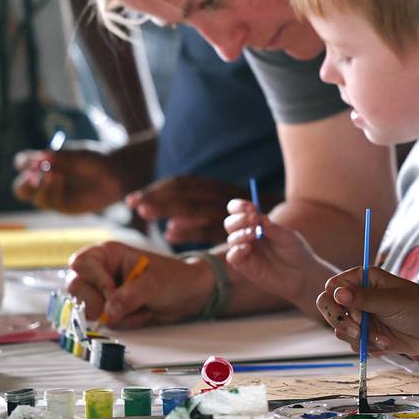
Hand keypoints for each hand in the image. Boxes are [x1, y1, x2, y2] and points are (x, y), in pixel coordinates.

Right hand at [12, 144, 124, 212]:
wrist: (117, 173)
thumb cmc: (96, 159)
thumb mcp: (77, 154)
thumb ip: (58, 157)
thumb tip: (37, 158)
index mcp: (43, 165)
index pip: (23, 164)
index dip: (24, 163)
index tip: (33, 159)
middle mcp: (44, 182)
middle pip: (21, 189)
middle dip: (24, 184)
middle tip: (32, 176)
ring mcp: (54, 196)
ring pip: (35, 198)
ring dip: (42, 186)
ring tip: (55, 175)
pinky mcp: (64, 207)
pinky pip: (51, 203)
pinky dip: (53, 191)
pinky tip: (61, 180)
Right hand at [67, 242, 212, 327]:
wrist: (189, 295)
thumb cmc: (173, 279)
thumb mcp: (153, 284)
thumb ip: (130, 296)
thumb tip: (109, 311)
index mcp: (108, 255)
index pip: (80, 264)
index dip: (94, 280)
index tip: (113, 290)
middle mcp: (100, 273)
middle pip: (77, 289)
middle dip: (102, 303)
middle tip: (126, 306)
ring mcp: (102, 293)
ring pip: (89, 311)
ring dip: (119, 316)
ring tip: (142, 306)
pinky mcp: (109, 311)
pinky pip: (105, 323)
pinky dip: (125, 323)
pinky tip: (142, 314)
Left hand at [128, 176, 249, 246]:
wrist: (285, 231)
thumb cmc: (250, 225)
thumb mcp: (225, 214)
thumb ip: (201, 213)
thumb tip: (168, 222)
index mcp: (216, 190)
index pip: (182, 184)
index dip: (158, 190)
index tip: (132, 198)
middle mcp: (221, 197)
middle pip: (184, 192)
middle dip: (157, 197)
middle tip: (133, 204)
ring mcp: (229, 211)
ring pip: (194, 205)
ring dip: (169, 208)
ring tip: (145, 214)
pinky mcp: (236, 227)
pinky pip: (211, 226)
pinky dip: (189, 229)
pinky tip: (170, 233)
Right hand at [223, 199, 335, 315]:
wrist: (303, 275)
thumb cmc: (296, 252)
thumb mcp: (288, 237)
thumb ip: (273, 228)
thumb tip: (260, 216)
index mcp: (257, 225)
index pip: (240, 211)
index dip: (240, 206)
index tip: (251, 206)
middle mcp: (248, 237)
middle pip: (231, 223)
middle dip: (239, 218)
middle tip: (253, 218)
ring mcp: (246, 251)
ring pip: (231, 239)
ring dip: (240, 233)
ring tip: (254, 233)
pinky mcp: (246, 267)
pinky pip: (232, 257)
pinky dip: (236, 250)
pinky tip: (247, 248)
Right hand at [319, 268, 418, 354]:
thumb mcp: (393, 301)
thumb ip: (364, 298)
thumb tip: (337, 293)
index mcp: (364, 279)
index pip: (332, 287)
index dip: (336, 302)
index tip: (355, 313)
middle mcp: (359, 297)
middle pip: (329, 308)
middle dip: (342, 322)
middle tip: (359, 331)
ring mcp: (362, 317)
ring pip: (340, 329)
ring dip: (360, 337)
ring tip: (383, 337)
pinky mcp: (368, 335)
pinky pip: (354, 344)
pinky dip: (370, 346)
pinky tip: (388, 342)